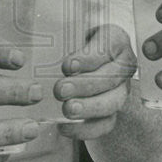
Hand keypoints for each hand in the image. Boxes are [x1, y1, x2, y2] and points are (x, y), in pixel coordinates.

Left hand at [53, 24, 136, 140]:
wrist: (87, 63)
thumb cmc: (76, 43)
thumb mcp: (72, 31)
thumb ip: (61, 32)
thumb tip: (38, 32)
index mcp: (115, 40)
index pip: (108, 46)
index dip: (88, 58)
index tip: (67, 66)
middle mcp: (123, 66)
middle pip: (111, 78)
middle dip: (85, 85)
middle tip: (60, 90)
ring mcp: (121, 91)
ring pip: (112, 102)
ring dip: (89, 108)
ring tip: (67, 110)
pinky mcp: (113, 113)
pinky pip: (105, 124)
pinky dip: (85, 129)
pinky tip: (64, 127)